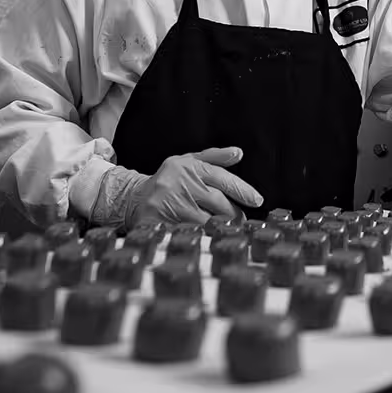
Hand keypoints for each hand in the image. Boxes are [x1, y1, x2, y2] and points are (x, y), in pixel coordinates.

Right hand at [128, 147, 262, 226]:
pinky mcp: (159, 223)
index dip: (242, 190)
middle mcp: (179, 184)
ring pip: (206, 221)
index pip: (221, 178)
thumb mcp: (188, 162)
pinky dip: (201, 238)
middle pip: (217, 202)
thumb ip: (215, 156)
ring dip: (220, 228)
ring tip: (227, 231)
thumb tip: (239, 153)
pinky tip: (208, 240)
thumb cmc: (169, 180)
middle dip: (234, 214)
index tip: (257, 200)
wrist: (134, 197)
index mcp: (189, 167)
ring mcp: (169, 204)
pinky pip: (188, 234)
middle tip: (242, 221)